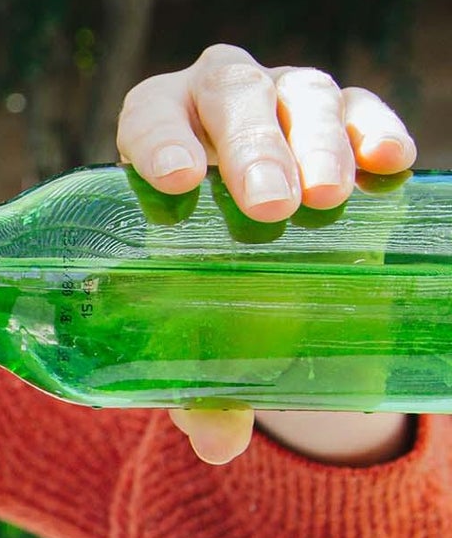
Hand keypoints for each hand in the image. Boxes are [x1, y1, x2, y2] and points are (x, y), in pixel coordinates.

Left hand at [116, 44, 417, 464]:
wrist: (261, 251)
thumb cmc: (196, 279)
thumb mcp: (187, 323)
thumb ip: (192, 376)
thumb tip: (218, 444)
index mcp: (153, 135)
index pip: (148, 118)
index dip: (159, 140)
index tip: (179, 181)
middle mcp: (215, 102)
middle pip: (230, 100)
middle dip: (252, 150)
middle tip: (274, 207)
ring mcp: (283, 99)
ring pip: (301, 94)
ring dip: (317, 142)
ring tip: (329, 200)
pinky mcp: (344, 113)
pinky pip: (362, 105)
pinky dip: (375, 126)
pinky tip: (389, 161)